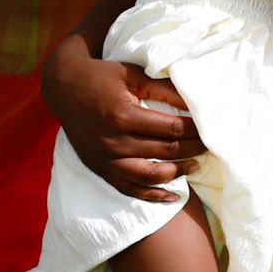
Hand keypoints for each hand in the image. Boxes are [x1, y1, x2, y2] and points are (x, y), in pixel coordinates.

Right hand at [42, 43, 201, 202]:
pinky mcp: (98, 167)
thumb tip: (195, 103)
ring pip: (150, 176)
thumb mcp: (133, 75)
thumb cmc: (102, 76)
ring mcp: (104, 159)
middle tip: (209, 145)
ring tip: (195, 165)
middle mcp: (113, 142)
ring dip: (177, 173)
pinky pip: (128, 188)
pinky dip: (152, 195)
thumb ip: (165, 89)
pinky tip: (173, 195)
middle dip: (192, 149)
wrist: (63, 86)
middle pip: (164, 152)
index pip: (171, 129)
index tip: (209, 127)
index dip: (194, 130)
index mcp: (123, 116)